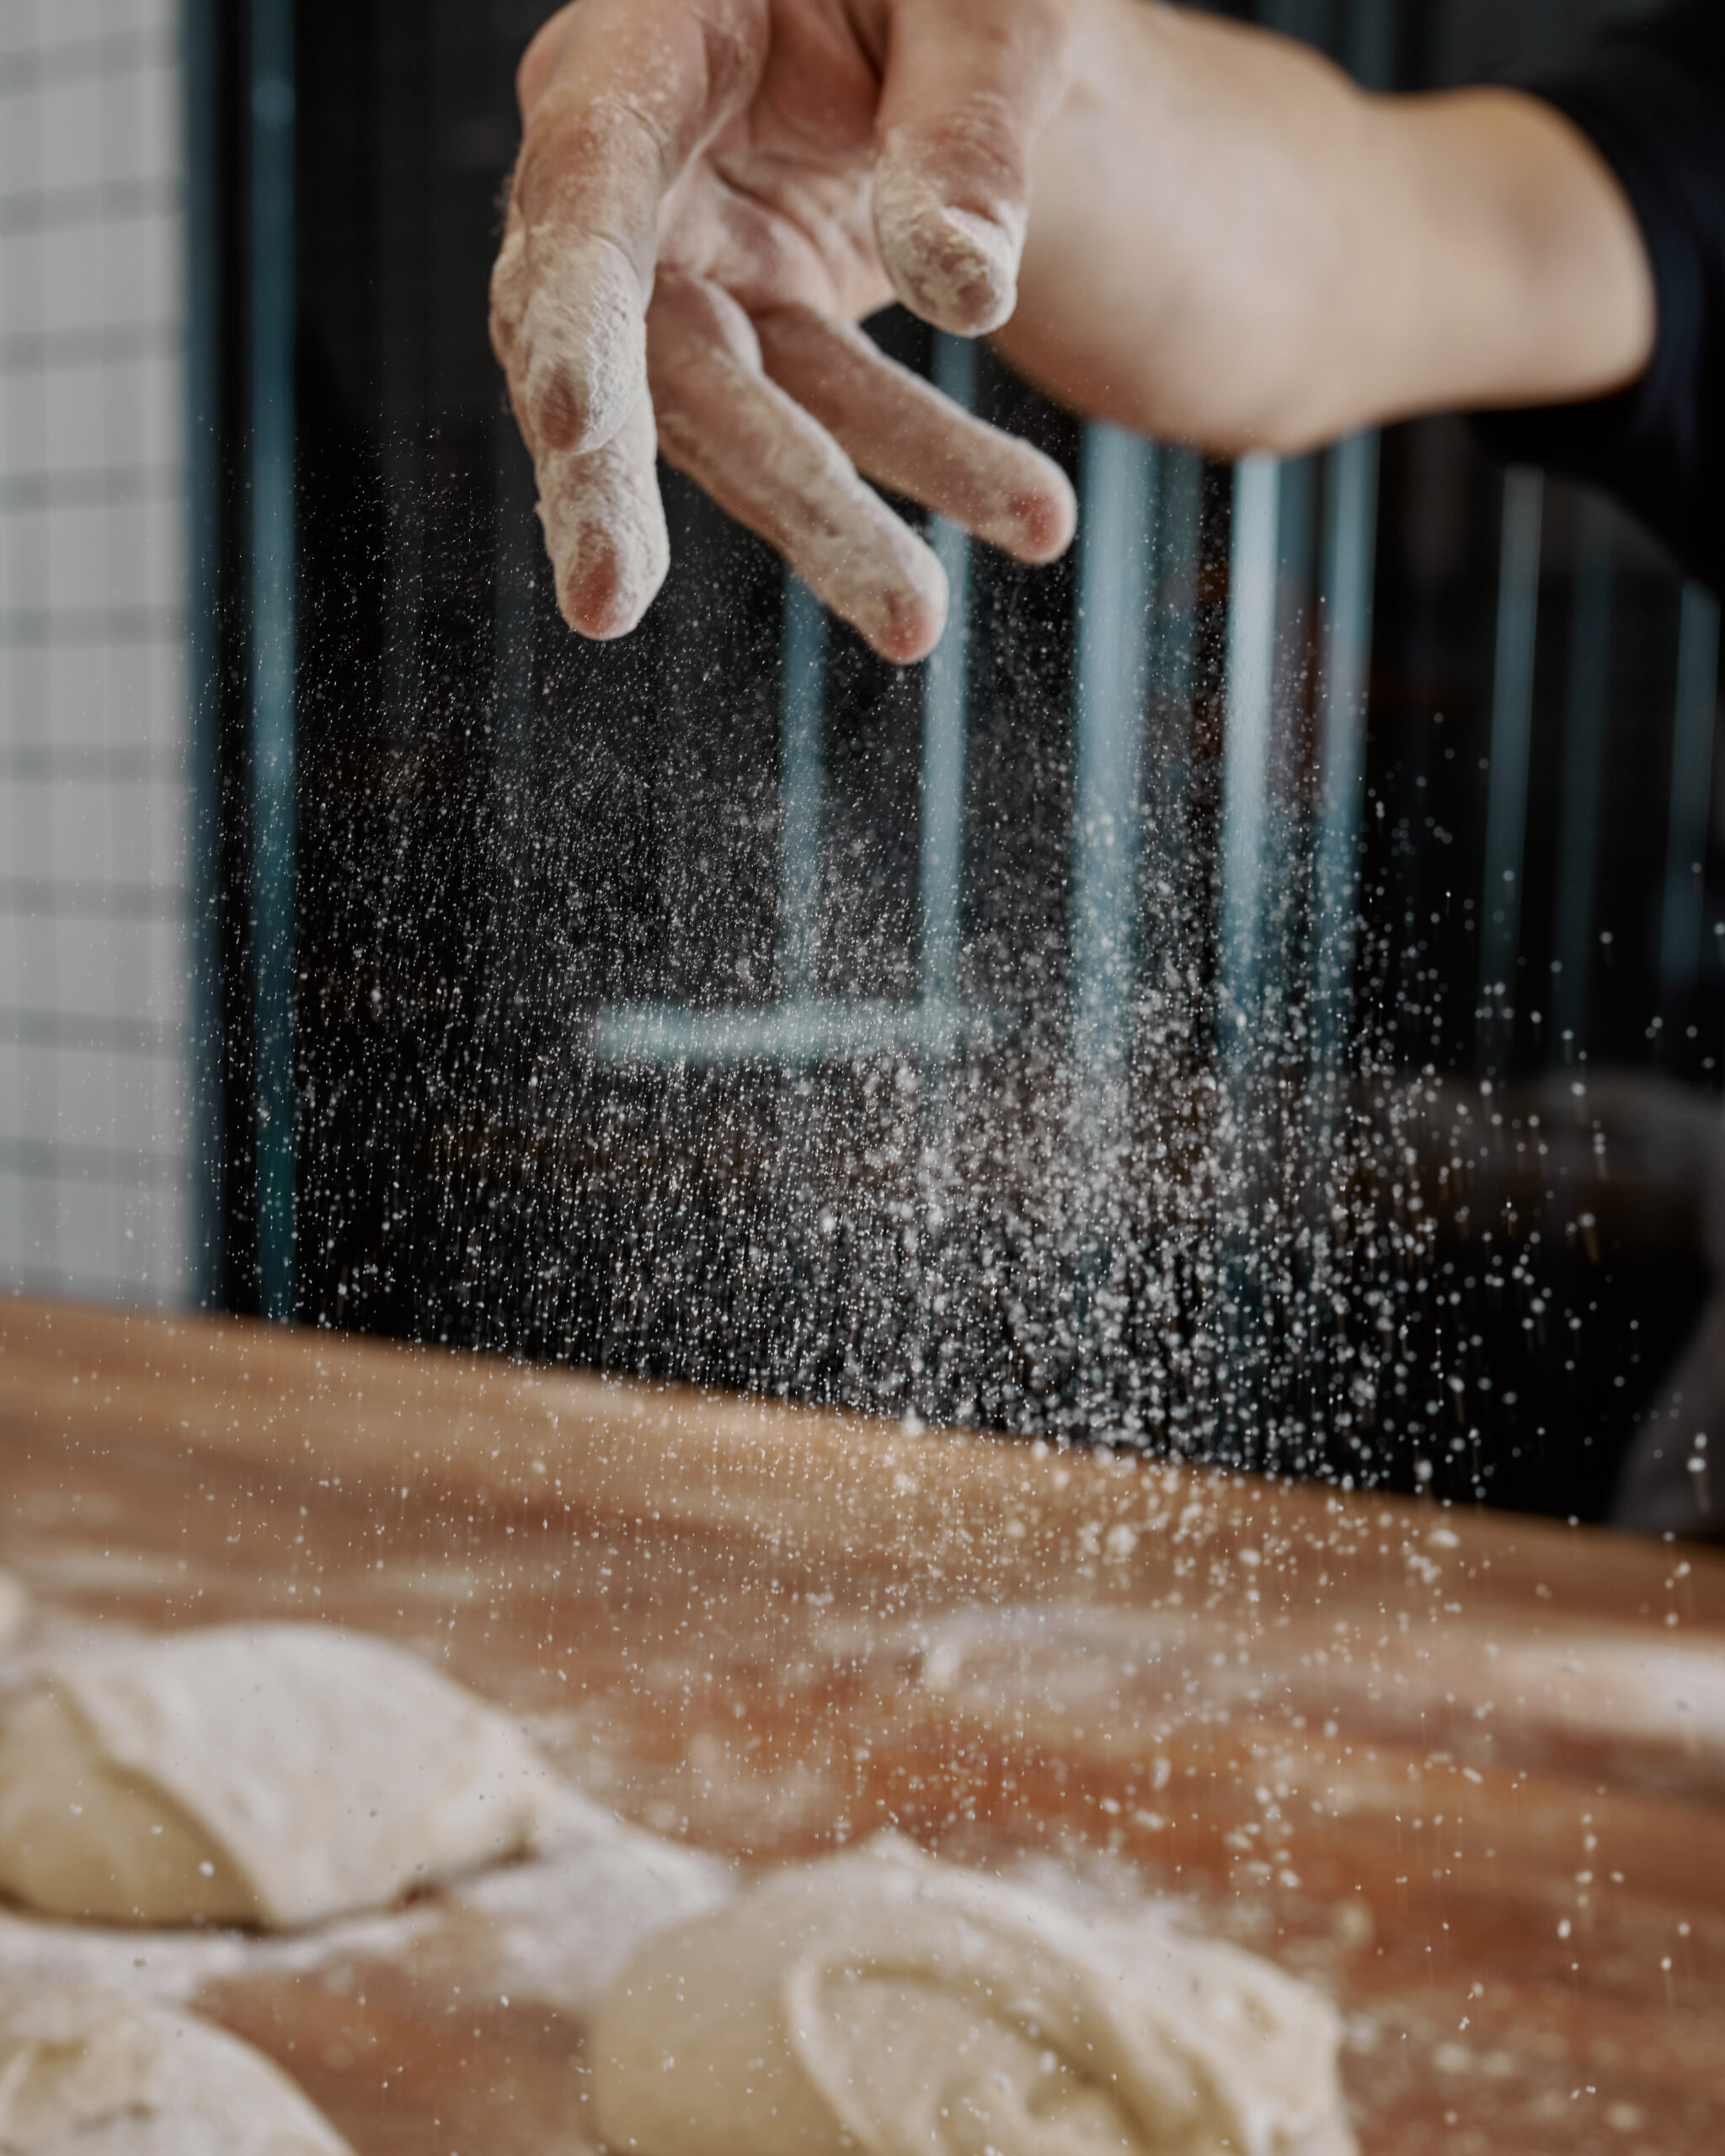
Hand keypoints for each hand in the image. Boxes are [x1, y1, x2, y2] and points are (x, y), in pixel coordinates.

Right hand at [489, 0, 1079, 663]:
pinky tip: (1025, 520)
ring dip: (830, 521)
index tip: (574, 423)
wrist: (963, 9)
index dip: (568, 307)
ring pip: (732, 417)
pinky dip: (920, 473)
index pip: (589, 179)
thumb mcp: (998, 12)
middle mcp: (645, 161)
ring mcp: (690, 254)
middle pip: (618, 338)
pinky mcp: (756, 319)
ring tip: (916, 619)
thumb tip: (965, 291)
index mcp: (659, 39)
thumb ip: (969, 131)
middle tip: (610, 603)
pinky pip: (823, 415)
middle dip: (616, 485)